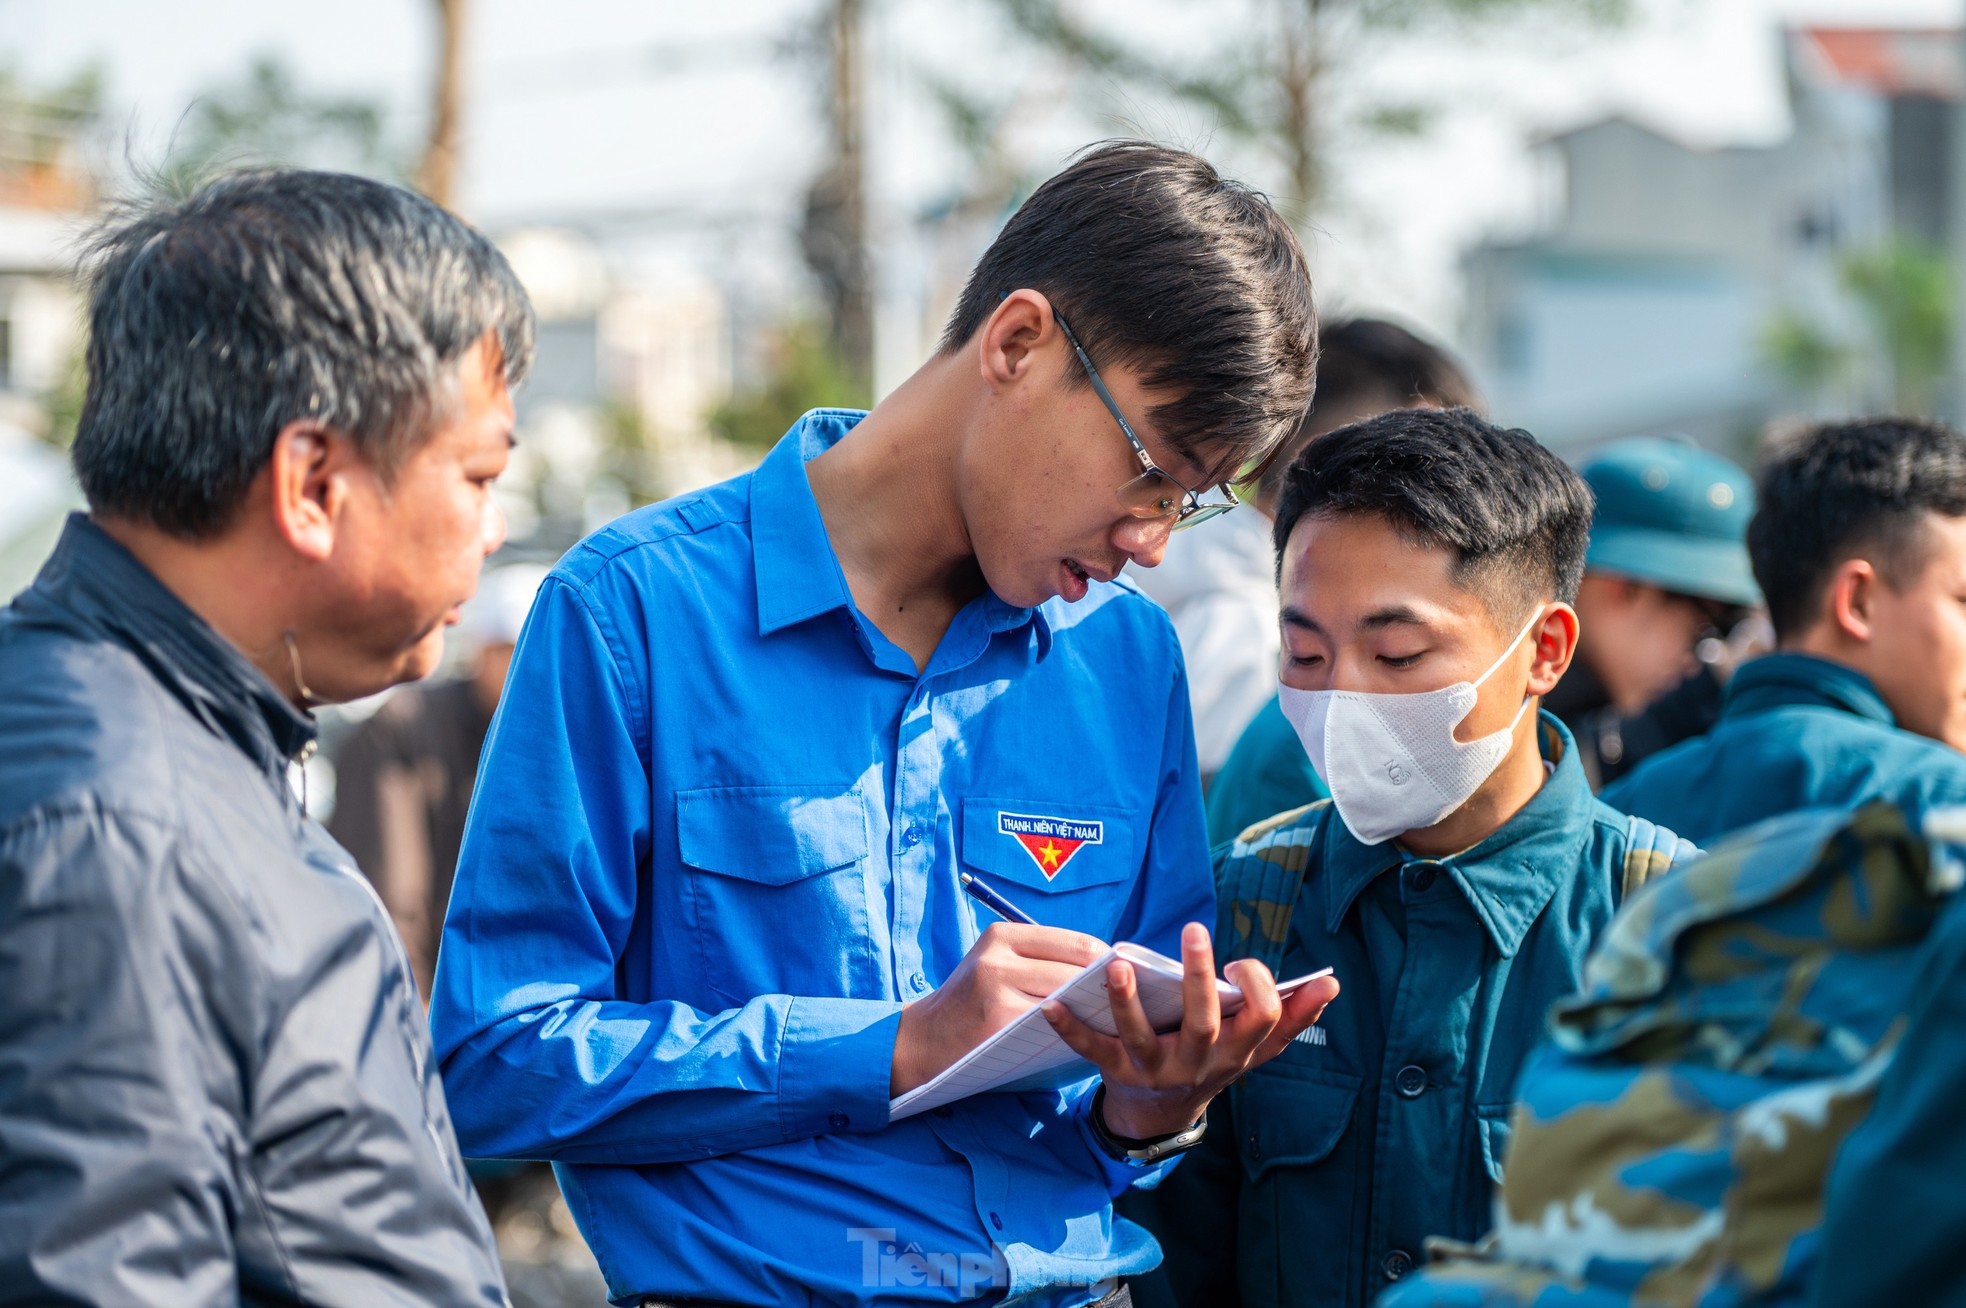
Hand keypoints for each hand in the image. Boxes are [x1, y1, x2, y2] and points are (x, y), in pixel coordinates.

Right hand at [891, 922, 1106, 1095]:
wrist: (924, 1041)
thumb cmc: (973, 1005)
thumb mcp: (998, 966)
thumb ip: (1042, 961)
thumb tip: (1108, 969)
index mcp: (1003, 935)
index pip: (1076, 942)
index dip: (1107, 962)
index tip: (1124, 979)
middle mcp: (998, 956)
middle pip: (1076, 968)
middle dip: (1104, 987)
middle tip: (1126, 1004)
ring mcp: (996, 988)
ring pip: (1068, 996)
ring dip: (1093, 1010)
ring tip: (1111, 1021)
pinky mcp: (998, 1020)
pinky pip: (1051, 1024)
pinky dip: (1073, 1031)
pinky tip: (1085, 1040)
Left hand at [1043, 921, 1338, 1139]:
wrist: (1163, 1114)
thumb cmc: (1214, 1058)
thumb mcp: (1255, 1046)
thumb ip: (1292, 1015)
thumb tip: (1331, 984)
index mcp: (1237, 1051)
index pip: (1260, 1017)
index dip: (1256, 985)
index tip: (1239, 963)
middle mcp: (1198, 1062)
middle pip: (1204, 1021)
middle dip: (1200, 978)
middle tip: (1196, 931)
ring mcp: (1155, 1069)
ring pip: (1142, 1037)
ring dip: (1128, 1002)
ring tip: (1117, 964)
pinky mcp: (1115, 1072)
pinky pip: (1091, 1051)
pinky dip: (1070, 1029)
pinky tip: (1052, 1004)